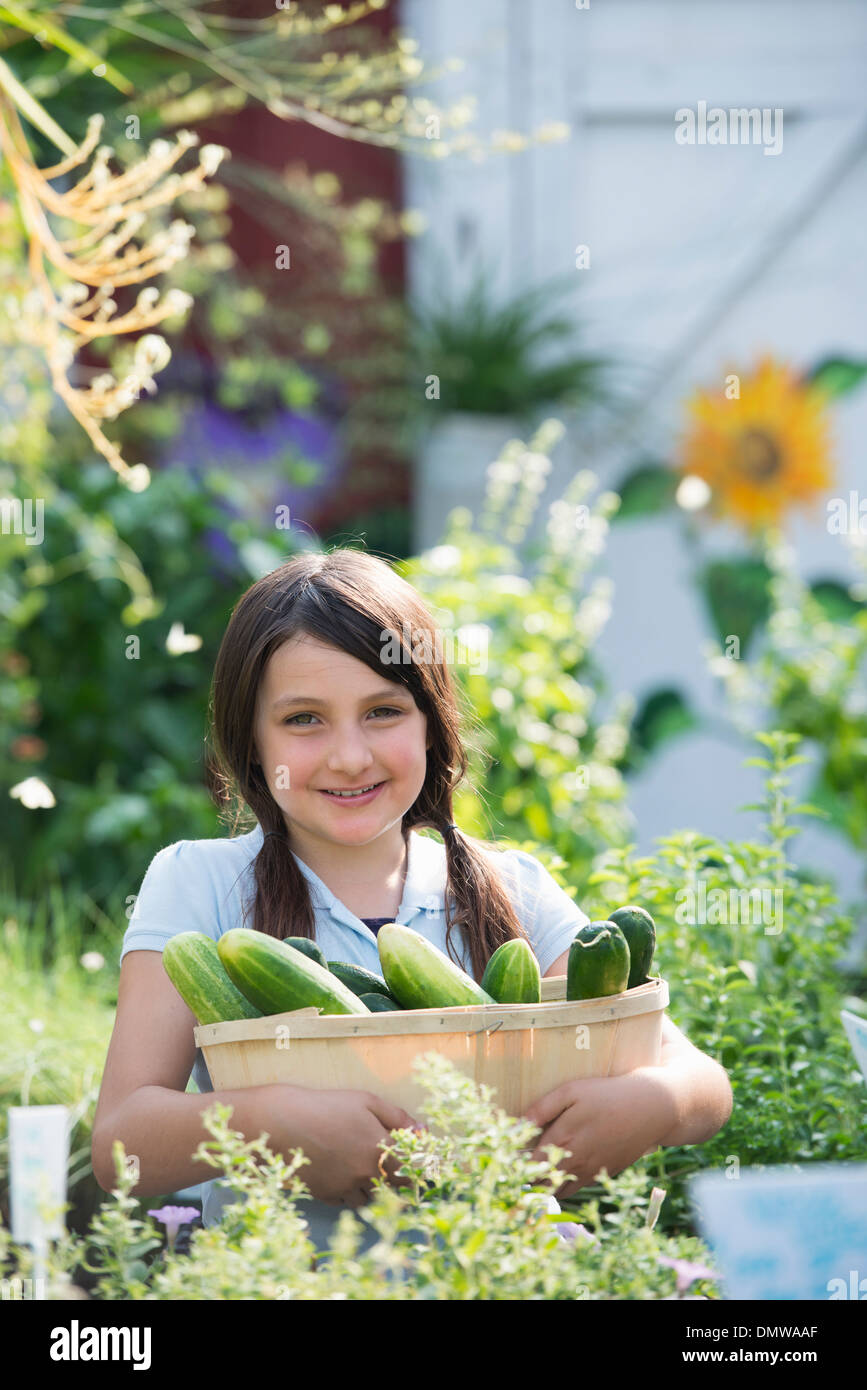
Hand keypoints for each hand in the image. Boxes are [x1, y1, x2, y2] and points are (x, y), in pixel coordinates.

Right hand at [264, 1085, 420, 1207]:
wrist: (284, 1123)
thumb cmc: (328, 1107)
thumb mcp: (367, 1102)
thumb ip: (398, 1117)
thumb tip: (423, 1130)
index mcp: (379, 1151)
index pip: (410, 1171)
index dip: (416, 1168)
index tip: (415, 1163)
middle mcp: (365, 1175)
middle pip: (392, 1189)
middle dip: (395, 1180)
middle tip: (390, 1165)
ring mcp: (345, 1188)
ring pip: (369, 1199)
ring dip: (372, 1188)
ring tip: (364, 1168)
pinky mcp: (326, 1195)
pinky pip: (345, 1201)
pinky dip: (349, 1192)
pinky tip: (342, 1173)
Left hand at [522, 1068, 676, 1198]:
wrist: (654, 1108)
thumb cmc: (609, 1093)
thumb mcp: (572, 1091)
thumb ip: (542, 1109)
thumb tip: (514, 1127)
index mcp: (563, 1140)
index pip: (525, 1166)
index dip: (509, 1166)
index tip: (497, 1158)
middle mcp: (575, 1163)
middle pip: (538, 1183)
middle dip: (521, 1178)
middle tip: (508, 1165)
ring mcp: (590, 1173)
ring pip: (555, 1191)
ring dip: (540, 1185)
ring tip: (529, 1170)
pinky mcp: (602, 1175)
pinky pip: (573, 1190)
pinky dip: (560, 1186)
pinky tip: (554, 1171)